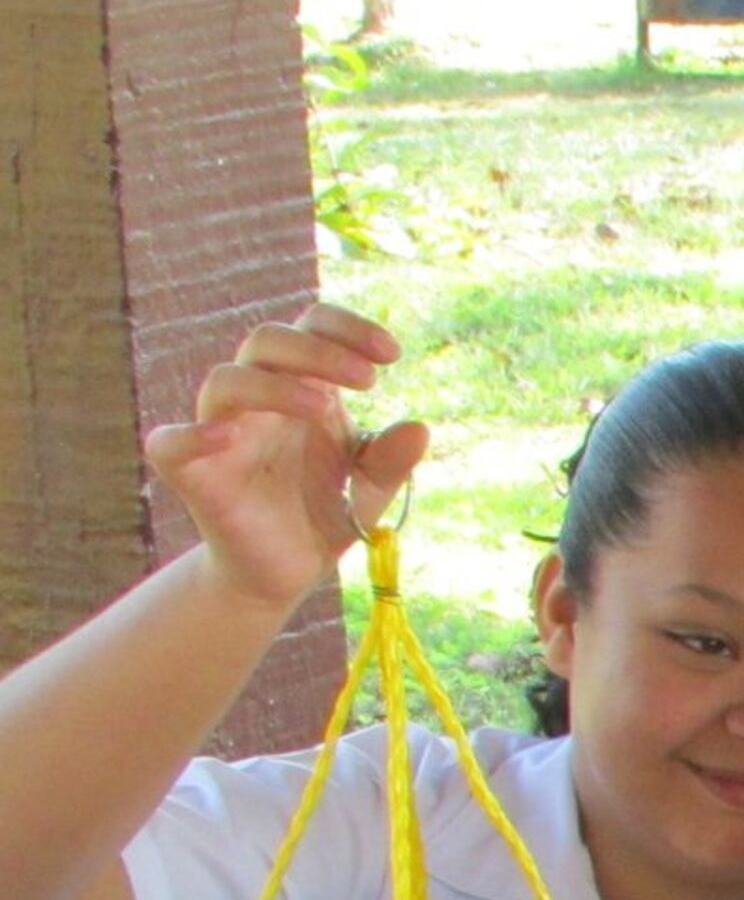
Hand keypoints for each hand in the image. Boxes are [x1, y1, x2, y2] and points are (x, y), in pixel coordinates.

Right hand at [142, 304, 430, 610]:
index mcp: (302, 387)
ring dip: (275, 385)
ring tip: (324, 408)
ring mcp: (220, 431)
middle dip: (318, 350)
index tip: (392, 353)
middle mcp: (257, 399)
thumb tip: (419, 428)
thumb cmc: (324, 513)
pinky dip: (191, 435)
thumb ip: (391, 459)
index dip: (347, 328)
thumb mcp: (370, 487)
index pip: (311, 327)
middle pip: (266, 340)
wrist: (287, 572)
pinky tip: (227, 436)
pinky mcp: (192, 473)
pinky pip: (168, 443)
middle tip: (368, 380)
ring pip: (225, 380)